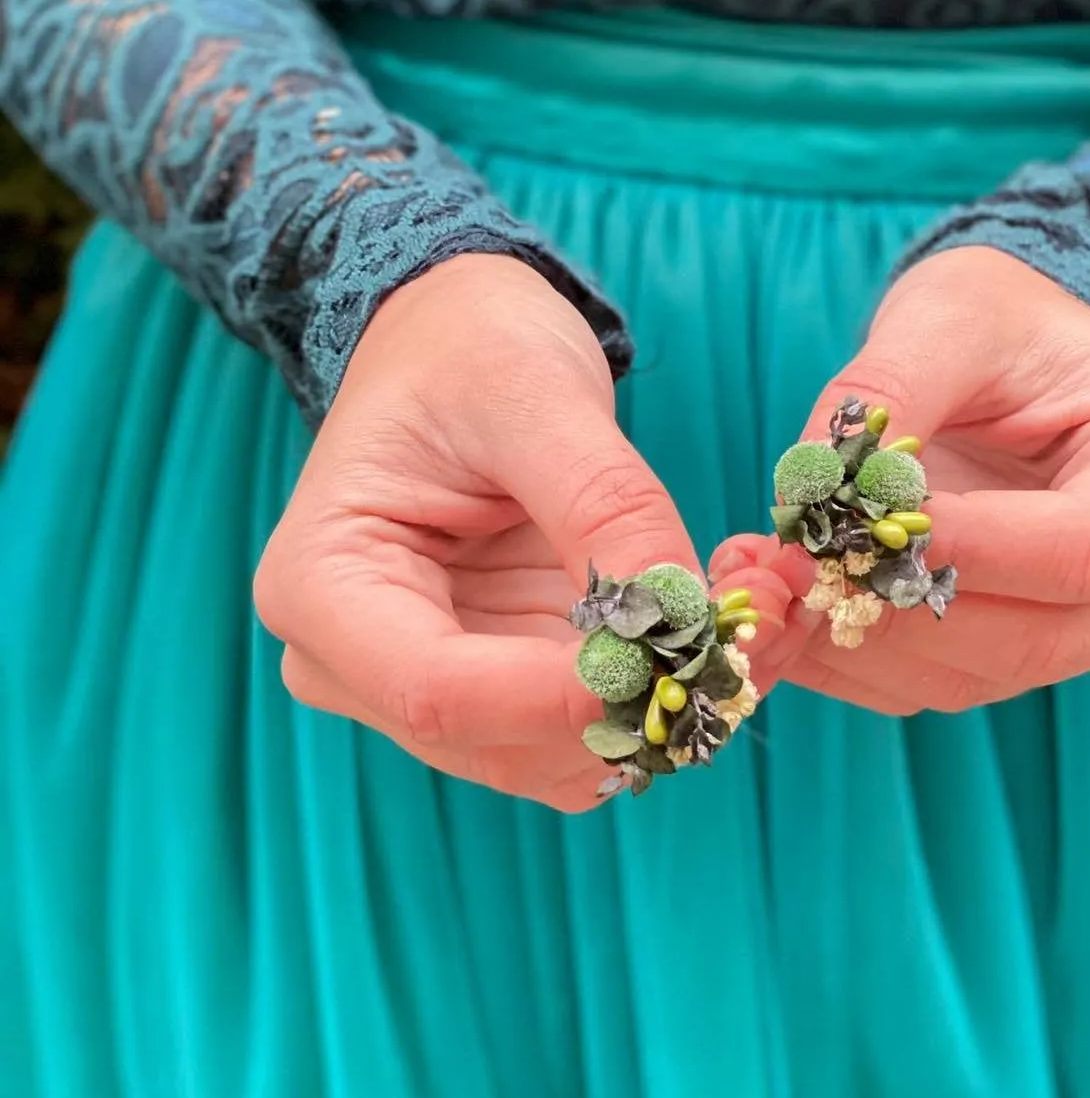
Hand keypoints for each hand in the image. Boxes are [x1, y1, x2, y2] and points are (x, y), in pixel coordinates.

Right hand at [255, 254, 722, 809]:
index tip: (683, 653)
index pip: (436, 693)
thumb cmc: (467, 348)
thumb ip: (604, 502)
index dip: (563, 694)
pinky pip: (590, 725)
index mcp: (321, 585)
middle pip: (502, 742)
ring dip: (669, 705)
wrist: (455, 341)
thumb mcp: (532, 393)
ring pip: (560, 756)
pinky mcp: (500, 685)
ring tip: (758, 608)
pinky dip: (667, 690)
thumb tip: (681, 610)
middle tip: (760, 625)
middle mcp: (355, 663)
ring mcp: (429, 685)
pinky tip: (722, 618)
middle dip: (637, 703)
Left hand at [713, 247, 1089, 714]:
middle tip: (780, 571)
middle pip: (1036, 638)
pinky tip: (778, 608)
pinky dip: (848, 660)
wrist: (1013, 347)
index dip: (966, 555)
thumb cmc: (1000, 317)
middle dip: (897, 615)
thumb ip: (888, 392)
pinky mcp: (1019, 648)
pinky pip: (934, 684)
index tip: (852, 530)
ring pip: (977, 676)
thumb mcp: (947, 316)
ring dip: (856, 645)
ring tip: (756, 582)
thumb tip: (813, 487)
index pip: (1080, 552)